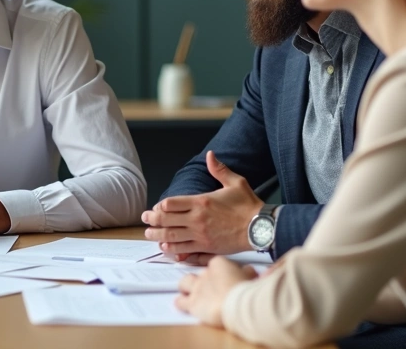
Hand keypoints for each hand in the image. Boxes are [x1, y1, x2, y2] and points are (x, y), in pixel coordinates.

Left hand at [141, 151, 262, 260]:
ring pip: (172, 236)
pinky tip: (165, 248)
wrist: (261, 227)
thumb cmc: (249, 205)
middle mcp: (197, 219)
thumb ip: (219, 169)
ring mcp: (201, 235)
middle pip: (166, 220)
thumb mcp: (235, 182)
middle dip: (152, 220)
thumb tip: (210, 155)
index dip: (160, 206)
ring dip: (157, 235)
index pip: (170, 203)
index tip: (155, 207)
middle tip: (144, 219)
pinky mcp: (207, 248)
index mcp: (201, 202)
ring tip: (149, 234)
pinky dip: (172, 250)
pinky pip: (184, 250)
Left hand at [174, 256, 257, 326]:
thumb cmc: (246, 289)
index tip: (229, 280)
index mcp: (219, 263)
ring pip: (184, 283)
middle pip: (199, 273)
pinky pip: (180, 301)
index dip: (223, 273)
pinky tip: (184, 305)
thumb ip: (246, 272)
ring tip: (190, 293)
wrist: (237, 303)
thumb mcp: (250, 276)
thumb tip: (247, 271)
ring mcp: (197, 288)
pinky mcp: (192, 303)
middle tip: (211, 288)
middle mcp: (205, 273)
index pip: (217, 265)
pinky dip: (181, 303)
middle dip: (203, 280)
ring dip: (186, 287)